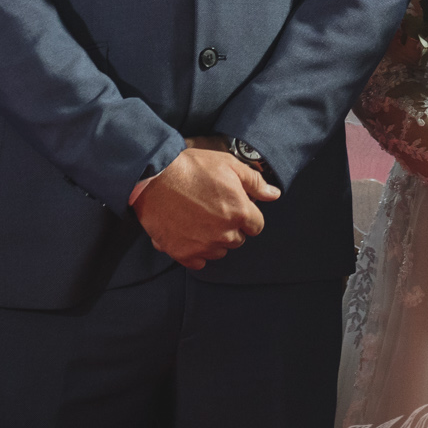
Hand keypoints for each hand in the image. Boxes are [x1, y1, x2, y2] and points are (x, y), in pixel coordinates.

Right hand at [130, 144, 279, 270]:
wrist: (153, 177)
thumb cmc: (191, 167)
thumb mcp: (228, 165)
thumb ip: (255, 182)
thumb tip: (275, 194)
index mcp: (240, 212)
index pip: (256, 226)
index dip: (246, 215)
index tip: (233, 207)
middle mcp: (225, 233)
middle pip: (237, 239)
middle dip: (230, 227)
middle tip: (212, 210)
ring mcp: (203, 246)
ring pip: (218, 251)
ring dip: (213, 240)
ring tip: (197, 220)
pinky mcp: (183, 253)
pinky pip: (198, 262)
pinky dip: (195, 251)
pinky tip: (187, 233)